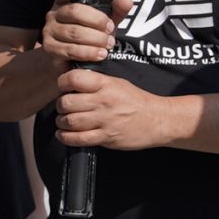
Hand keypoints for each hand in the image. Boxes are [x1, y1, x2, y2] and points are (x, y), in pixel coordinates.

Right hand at [39, 0, 130, 67]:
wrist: (67, 61)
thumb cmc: (87, 36)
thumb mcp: (102, 22)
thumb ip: (115, 11)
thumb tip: (126, 0)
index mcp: (65, 2)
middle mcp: (53, 14)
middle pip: (74, 11)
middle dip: (97, 20)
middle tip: (110, 29)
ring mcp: (49, 31)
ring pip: (74, 32)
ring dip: (96, 39)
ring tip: (109, 44)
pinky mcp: (50, 49)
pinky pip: (71, 50)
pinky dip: (89, 52)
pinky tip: (101, 54)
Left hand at [53, 67, 172, 150]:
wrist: (159, 120)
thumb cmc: (136, 101)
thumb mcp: (117, 83)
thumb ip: (95, 82)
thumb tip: (70, 81)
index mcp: (106, 84)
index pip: (74, 79)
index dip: (62, 83)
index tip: (63, 88)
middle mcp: (104, 101)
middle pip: (66, 102)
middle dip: (60, 106)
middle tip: (64, 107)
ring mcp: (105, 120)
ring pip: (70, 121)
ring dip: (61, 122)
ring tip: (64, 121)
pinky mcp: (106, 137)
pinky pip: (78, 139)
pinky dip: (65, 137)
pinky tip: (64, 134)